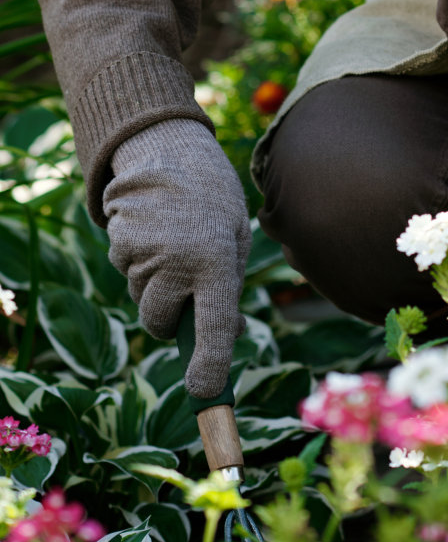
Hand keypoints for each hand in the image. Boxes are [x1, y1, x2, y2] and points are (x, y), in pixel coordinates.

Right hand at [103, 118, 251, 396]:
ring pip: (142, 299)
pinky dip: (136, 261)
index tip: (204, 392)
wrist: (169, 149)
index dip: (209, 365)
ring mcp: (144, 254)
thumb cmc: (212, 199)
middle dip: (171, 315)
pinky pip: (126, 273)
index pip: (214, 327)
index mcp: (218, 261)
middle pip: (162, 324)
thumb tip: (227, 338)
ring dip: (154, 283)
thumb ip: (229, 286)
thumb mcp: (234, 237)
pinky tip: (152, 229)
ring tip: (172, 238)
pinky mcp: (118, 243)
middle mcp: (179, 262)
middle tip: (185, 277)